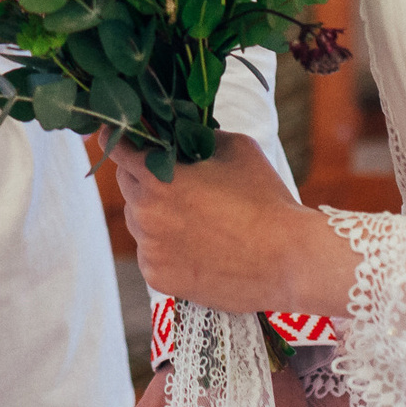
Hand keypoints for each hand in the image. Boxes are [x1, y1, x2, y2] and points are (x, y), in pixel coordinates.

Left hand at [110, 133, 358, 318]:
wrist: (288, 260)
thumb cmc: (266, 198)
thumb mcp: (235, 148)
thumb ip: (198, 135)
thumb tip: (179, 129)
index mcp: (158, 176)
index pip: (117, 148)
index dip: (120, 139)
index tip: (120, 135)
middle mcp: (145, 212)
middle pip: (127, 184)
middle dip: (144, 175)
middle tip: (176, 179)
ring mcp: (150, 248)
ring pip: (137, 220)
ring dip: (154, 212)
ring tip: (194, 217)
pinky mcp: (158, 278)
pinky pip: (150, 253)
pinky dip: (164, 246)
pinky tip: (196, 245)